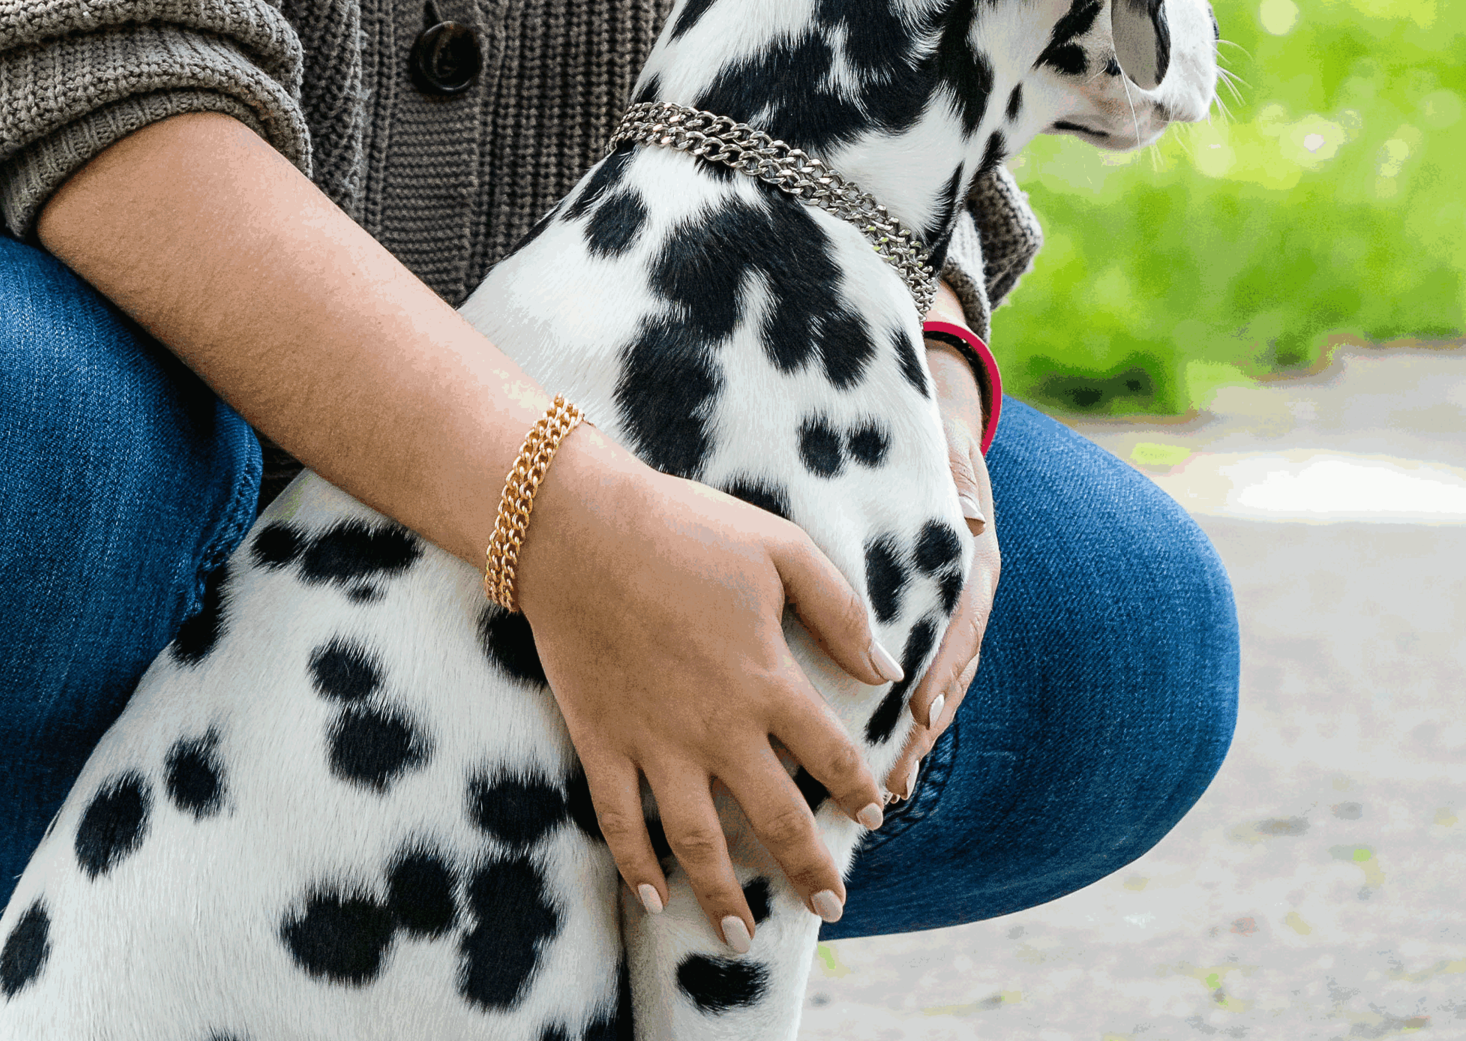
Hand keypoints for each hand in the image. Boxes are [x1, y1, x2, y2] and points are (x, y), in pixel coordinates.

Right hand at [514, 429, 897, 948]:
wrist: (581, 530)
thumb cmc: (687, 529)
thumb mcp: (781, 550)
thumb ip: (838, 609)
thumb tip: (884, 669)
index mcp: (766, 681)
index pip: (830, 756)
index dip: (857, 790)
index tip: (873, 814)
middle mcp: (716, 728)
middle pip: (774, 818)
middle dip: (807, 868)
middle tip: (829, 904)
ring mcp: (654, 743)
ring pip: (697, 842)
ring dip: (724, 896)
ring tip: (743, 937)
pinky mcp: (602, 741)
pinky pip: (619, 820)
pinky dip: (635, 865)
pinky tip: (654, 896)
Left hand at [885, 290, 1001, 801]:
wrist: (940, 436)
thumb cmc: (934, 442)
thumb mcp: (948, 448)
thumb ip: (959, 474)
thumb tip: (973, 514)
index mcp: (973, 563)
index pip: (963, 622)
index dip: (945, 667)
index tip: (921, 707)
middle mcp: (964, 598)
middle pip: (950, 671)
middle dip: (924, 727)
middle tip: (893, 778)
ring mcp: (945, 614)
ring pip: (935, 683)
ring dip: (911, 735)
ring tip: (884, 788)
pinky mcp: (921, 621)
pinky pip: (913, 671)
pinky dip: (897, 712)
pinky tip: (870, 752)